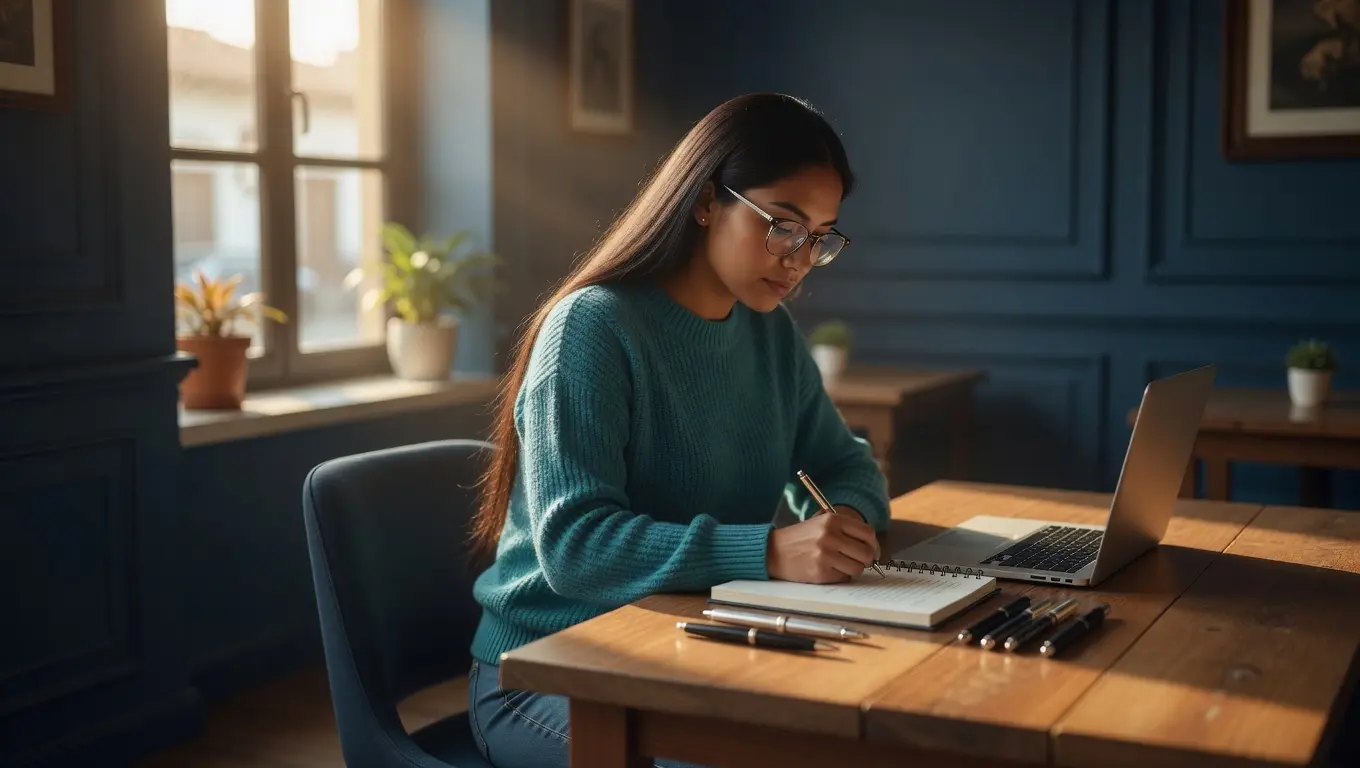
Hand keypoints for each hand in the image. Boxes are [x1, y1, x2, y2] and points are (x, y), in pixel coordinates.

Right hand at [766, 510, 881, 583]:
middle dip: (865, 560)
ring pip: (857, 568)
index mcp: (832, 520)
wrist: (772, 551)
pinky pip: (843, 578)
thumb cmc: (800, 539)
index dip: (873, 544)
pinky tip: (827, 569)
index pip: (867, 533)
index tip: (872, 551)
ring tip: (840, 565)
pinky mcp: (820, 572)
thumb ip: (845, 530)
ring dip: (852, 569)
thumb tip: (871, 546)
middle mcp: (830, 536)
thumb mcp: (820, 523)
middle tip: (858, 561)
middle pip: (866, 553)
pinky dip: (839, 576)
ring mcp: (825, 555)